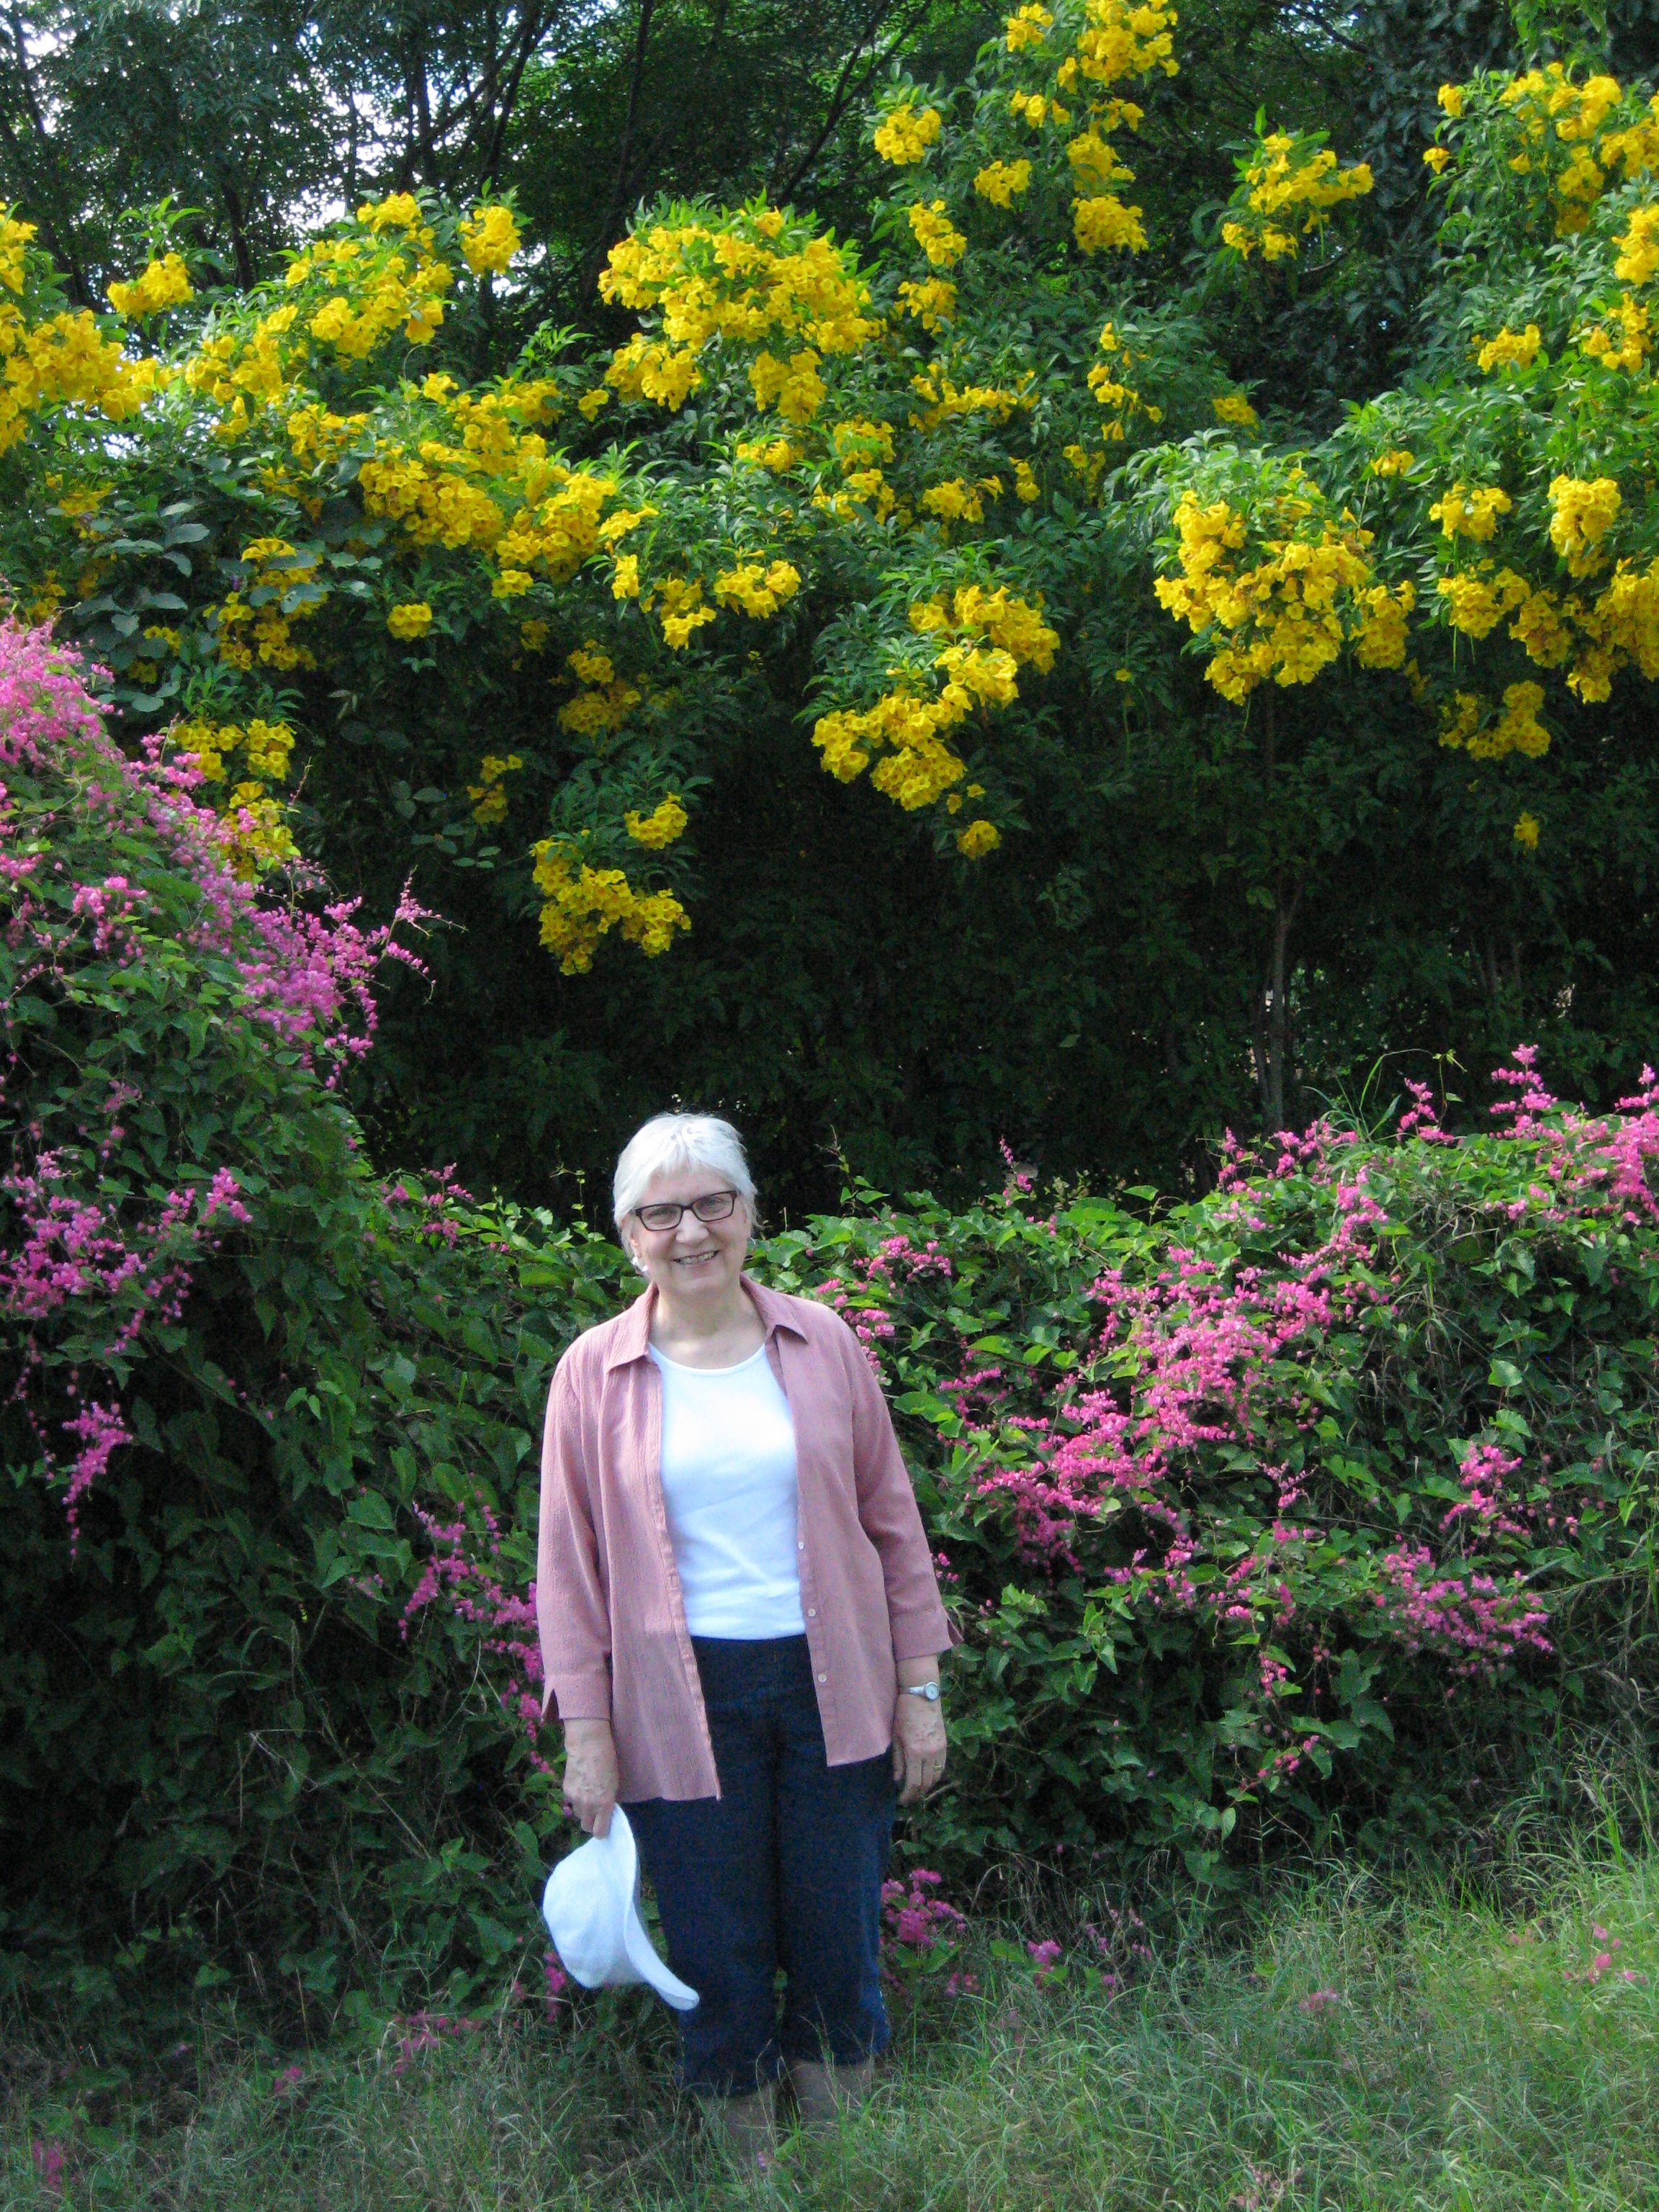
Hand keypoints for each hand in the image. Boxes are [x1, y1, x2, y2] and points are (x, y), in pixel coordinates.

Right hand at [561, 1717, 618, 1835]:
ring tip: (588, 1796)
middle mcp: (588, 1805)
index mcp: (604, 1804)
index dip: (602, 1831)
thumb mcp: (614, 1784)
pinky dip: (576, 1799)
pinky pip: (571, 1802)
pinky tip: (581, 1786)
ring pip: (578, 1814)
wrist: (588, 1745)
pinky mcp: (566, 1791)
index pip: (600, 1832)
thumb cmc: (608, 1760)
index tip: (604, 1826)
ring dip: (583, 1810)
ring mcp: (575, 1798)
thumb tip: (605, 1813)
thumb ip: (608, 1802)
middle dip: (591, 1823)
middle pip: (586, 1827)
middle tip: (596, 1813)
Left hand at [891, 1688, 946, 1803]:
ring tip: (917, 1790)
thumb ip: (897, 1761)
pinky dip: (935, 1776)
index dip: (907, 1795)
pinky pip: (942, 1767)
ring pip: (936, 1777)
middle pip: (926, 1783)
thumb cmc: (904, 1714)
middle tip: (908, 1798)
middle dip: (916, 1794)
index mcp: (914, 1752)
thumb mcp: (896, 1738)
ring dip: (927, 1787)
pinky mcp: (945, 1745)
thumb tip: (897, 1780)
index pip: (913, 1783)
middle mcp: (929, 1753)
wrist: (922, 1696)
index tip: (901, 1800)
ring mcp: (939, 1749)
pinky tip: (927, 1777)